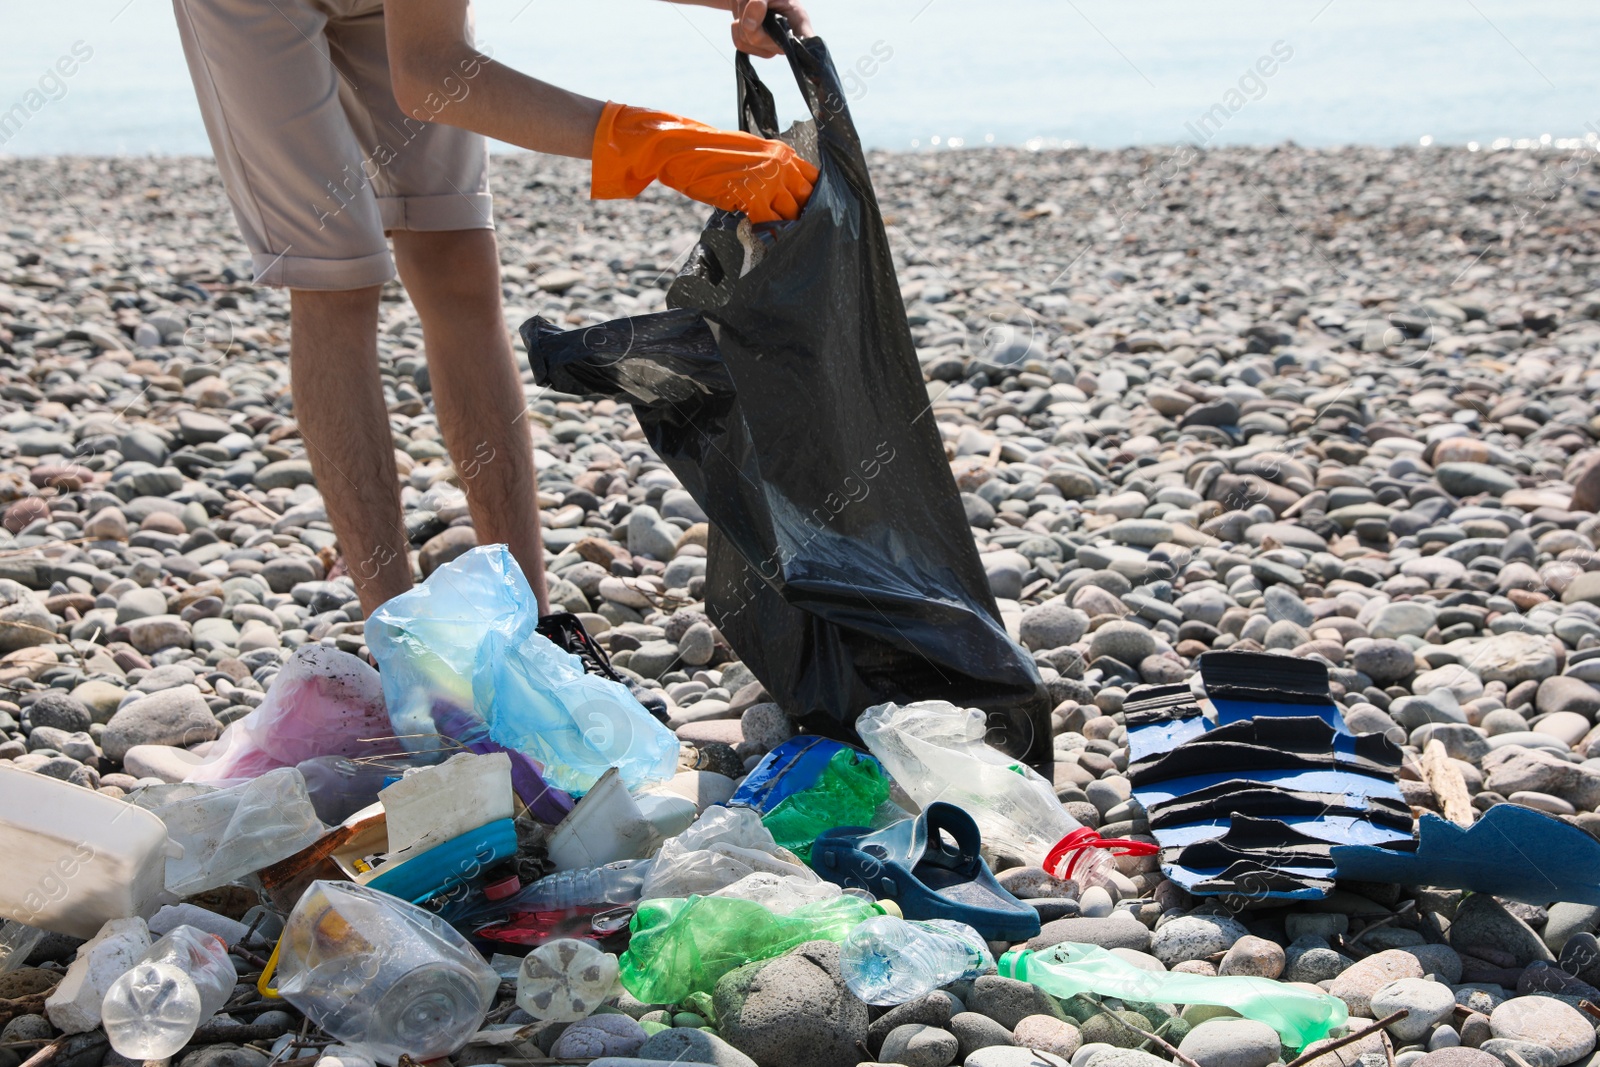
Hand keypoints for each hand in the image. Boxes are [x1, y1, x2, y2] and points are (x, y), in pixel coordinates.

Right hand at [591, 103, 818, 222]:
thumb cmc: (711, 153)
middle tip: (800, 234)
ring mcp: (769, 181)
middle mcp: (781, 164)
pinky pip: (771, 225)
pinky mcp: (753, 198)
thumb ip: (770, 170)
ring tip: (785, 244)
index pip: (814, 179)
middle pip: (808, 199)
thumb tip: (781, 195)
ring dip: (788, 229)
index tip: (811, 215)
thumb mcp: (749, 155)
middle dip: (805, 217)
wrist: (683, 149)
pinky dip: (769, 236)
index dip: (814, 199)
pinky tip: (765, 243)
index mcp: (782, 153)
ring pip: (793, 214)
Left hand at [731, 0, 813, 56]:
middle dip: (750, 17)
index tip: (817, 73)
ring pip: (747, 40)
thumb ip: (760, 1)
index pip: (808, 43)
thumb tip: (749, 24)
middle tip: (755, 2)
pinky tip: (744, 20)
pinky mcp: (758, 51)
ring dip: (742, 18)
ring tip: (752, 7)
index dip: (811, 57)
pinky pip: (740, 44)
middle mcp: (788, 41)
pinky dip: (736, 28)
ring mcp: (773, 48)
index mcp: (799, 22)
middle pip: (761, 39)